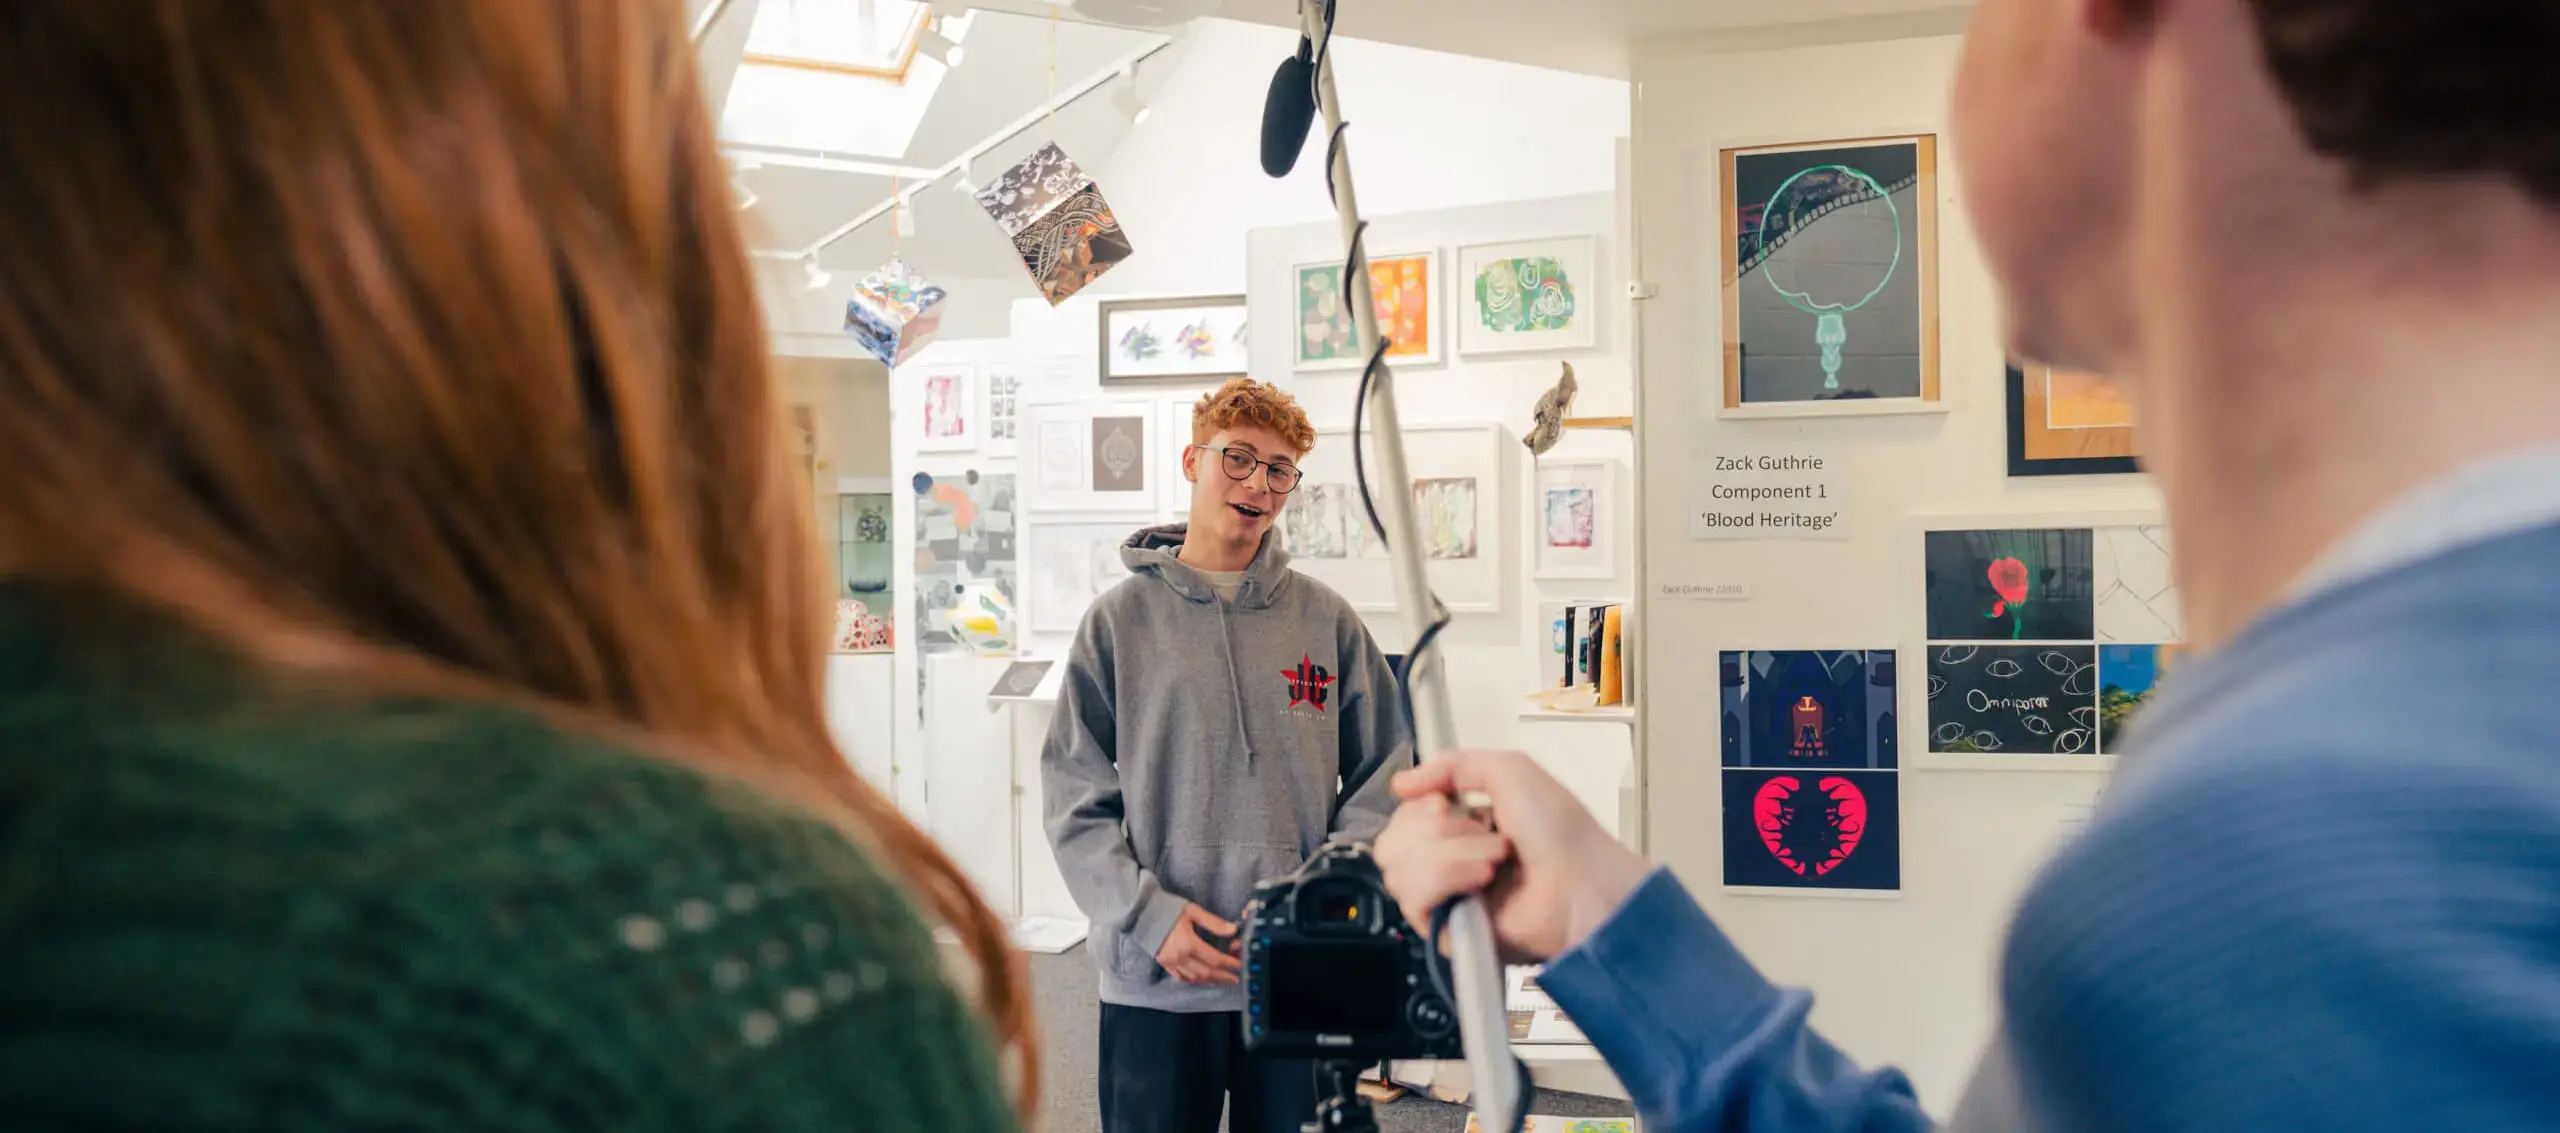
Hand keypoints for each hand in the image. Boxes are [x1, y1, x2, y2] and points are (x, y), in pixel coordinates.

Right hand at [1154, 903, 1242, 985]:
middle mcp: (1180, 957)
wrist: (1142, 912)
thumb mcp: (1193, 911)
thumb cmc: (1168, 908)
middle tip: (1235, 978)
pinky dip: (1194, 980)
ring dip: (1210, 981)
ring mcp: (1171, 963)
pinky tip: (1202, 979)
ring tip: (1222, 979)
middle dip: (1223, 976)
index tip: (1240, 966)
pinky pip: (1182, 978)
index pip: (1215, 959)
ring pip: (1195, 978)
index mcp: (1189, 944)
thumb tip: (1233, 930)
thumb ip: (1214, 923)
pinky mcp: (1164, 964)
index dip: (1229, 964)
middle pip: (1206, 973)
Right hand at [1372, 749, 1651, 962]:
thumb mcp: (1509, 770)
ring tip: (1495, 860)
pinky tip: (1481, 881)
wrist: (1580, 883)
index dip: (1419, 807)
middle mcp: (1448, 863)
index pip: (1402, 817)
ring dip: (1451, 854)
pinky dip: (1447, 880)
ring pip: (1397, 869)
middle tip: (1483, 831)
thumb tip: (1401, 784)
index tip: (1447, 804)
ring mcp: (1446, 898)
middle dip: (1438, 829)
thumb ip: (1452, 764)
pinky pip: (1413, 900)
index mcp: (1460, 828)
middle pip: (1391, 842)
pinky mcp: (1445, 932)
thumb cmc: (1559, 832)